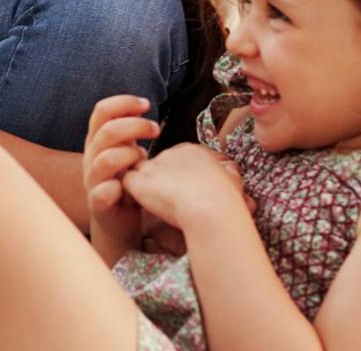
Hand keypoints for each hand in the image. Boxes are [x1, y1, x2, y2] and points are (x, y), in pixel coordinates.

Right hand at [83, 95, 159, 252]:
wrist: (118, 220)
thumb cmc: (127, 180)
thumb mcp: (127, 150)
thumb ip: (130, 129)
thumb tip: (143, 103)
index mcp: (97, 140)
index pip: (102, 111)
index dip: (123, 102)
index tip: (146, 105)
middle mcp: (90, 157)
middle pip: (107, 131)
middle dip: (136, 126)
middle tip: (156, 130)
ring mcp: (92, 180)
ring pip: (104, 160)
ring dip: (129, 156)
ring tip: (144, 160)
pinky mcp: (97, 204)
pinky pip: (101, 193)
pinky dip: (114, 188)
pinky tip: (126, 188)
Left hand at [122, 143, 246, 231]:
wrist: (211, 209)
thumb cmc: (226, 201)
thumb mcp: (233, 180)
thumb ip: (226, 173)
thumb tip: (229, 171)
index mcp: (193, 151)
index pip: (176, 159)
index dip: (175, 176)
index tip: (180, 191)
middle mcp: (170, 153)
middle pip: (156, 165)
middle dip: (157, 181)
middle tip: (163, 200)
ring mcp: (153, 166)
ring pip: (140, 172)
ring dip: (144, 187)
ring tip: (150, 204)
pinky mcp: (139, 181)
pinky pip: (127, 184)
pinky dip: (131, 195)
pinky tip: (140, 207)